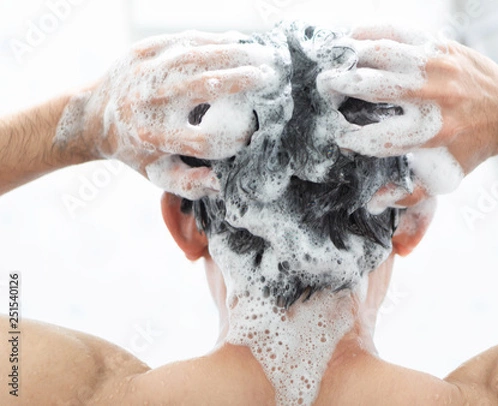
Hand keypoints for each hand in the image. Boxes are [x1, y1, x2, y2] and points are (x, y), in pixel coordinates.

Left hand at [57, 30, 278, 198]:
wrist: (94, 115)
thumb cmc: (136, 149)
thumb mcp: (159, 174)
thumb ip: (190, 183)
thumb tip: (221, 183)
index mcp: (152, 137)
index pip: (202, 138)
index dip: (233, 137)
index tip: (254, 133)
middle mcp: (146, 102)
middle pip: (201, 88)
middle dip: (240, 81)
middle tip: (271, 78)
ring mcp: (143, 71)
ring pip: (196, 57)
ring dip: (234, 54)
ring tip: (263, 57)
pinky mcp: (142, 50)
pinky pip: (184, 41)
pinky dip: (214, 41)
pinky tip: (238, 42)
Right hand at [320, 25, 497, 208]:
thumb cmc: (470, 147)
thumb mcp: (445, 177)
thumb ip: (409, 194)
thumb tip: (372, 202)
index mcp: (433, 133)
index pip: (378, 137)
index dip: (352, 138)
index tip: (339, 137)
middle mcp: (435, 97)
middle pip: (375, 88)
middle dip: (341, 87)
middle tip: (322, 88)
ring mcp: (438, 67)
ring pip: (384, 54)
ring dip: (351, 56)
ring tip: (331, 62)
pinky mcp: (441, 46)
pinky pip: (400, 32)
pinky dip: (372, 31)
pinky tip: (352, 37)